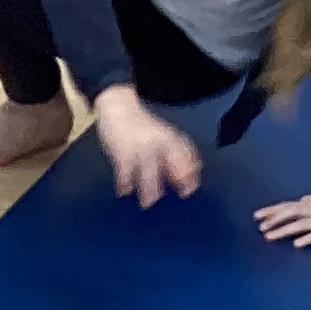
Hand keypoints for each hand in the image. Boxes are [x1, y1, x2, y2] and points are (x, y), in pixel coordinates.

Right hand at [93, 91, 200, 206]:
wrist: (117, 105)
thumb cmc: (138, 125)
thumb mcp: (158, 134)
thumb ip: (171, 152)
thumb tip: (188, 171)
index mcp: (167, 135)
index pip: (185, 152)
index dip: (191, 168)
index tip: (193, 186)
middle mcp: (157, 140)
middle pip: (173, 161)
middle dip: (178, 177)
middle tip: (182, 194)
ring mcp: (139, 146)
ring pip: (149, 172)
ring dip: (149, 190)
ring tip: (147, 203)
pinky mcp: (122, 151)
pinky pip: (125, 171)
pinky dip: (124, 183)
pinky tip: (123, 191)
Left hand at [255, 191, 310, 246]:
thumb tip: (301, 199)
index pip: (288, 205)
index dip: (272, 210)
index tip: (258, 216)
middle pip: (290, 213)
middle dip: (273, 220)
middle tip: (260, 228)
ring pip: (299, 224)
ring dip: (283, 230)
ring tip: (269, 237)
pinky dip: (307, 239)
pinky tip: (297, 244)